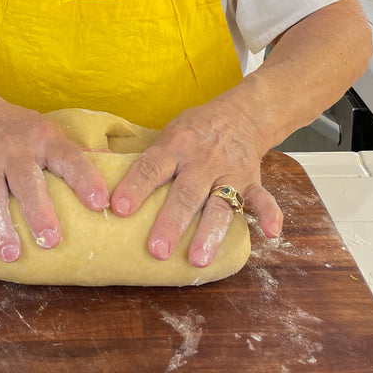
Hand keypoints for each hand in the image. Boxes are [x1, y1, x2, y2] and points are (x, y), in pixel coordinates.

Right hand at [0, 102, 108, 261]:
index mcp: (43, 140)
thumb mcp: (53, 133)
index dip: (84, 179)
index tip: (100, 203)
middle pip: (25, 180)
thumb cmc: (24, 132)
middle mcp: (13, 149)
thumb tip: (118, 168)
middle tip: (51, 240)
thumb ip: (78, 155)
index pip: (68, 158)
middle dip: (37, 211)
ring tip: (10, 255)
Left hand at [110, 98, 282, 266]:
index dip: (136, 187)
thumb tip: (101, 176)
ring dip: (209, 232)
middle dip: (171, 221)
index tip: (119, 209)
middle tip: (156, 249)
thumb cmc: (194, 131)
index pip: (152, 166)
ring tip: (198, 259)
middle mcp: (201, 160)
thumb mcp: (167, 133)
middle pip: (185, 193)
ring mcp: (228, 171)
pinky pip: (262, 197)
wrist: (241, 113)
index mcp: (175, 146)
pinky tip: (271, 234)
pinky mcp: (251, 180)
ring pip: (220, 203)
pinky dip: (270, 214)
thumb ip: (146, 159)